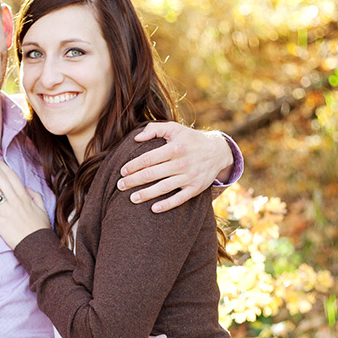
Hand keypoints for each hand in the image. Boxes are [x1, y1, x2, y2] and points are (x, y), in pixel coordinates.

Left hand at [0, 154, 50, 248]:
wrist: (37, 245)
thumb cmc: (40, 229)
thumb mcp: (42, 209)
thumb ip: (35, 196)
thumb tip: (27, 188)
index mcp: (24, 196)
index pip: (11, 176)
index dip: (2, 166)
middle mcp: (14, 200)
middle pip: (0, 178)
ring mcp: (5, 210)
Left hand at [117, 122, 233, 212]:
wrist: (217, 152)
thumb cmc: (189, 139)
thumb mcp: (175, 128)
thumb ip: (154, 129)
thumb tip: (136, 138)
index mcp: (175, 148)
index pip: (149, 158)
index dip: (134, 165)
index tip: (122, 171)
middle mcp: (182, 163)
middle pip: (152, 174)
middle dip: (134, 180)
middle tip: (120, 185)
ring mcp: (189, 177)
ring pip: (163, 188)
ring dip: (146, 194)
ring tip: (131, 198)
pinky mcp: (195, 188)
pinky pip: (179, 199)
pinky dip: (167, 205)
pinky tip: (153, 209)